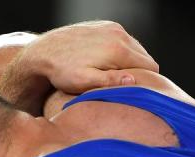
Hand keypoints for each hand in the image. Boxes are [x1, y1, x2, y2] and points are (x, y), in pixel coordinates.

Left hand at [26, 21, 156, 92]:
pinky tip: (105, 63)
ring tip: (112, 76)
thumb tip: (133, 81)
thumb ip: (110, 82)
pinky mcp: (106, 25)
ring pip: (135, 48)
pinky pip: (123, 40)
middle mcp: (118, 34)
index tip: (134, 93)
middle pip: (145, 57)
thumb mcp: (84, 82)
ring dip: (128, 62)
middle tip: (122, 88)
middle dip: (137, 72)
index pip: (150, 67)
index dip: (145, 82)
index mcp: (118, 49)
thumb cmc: (61, 72)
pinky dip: (119, 51)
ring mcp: (112, 27)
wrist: (43, 51)